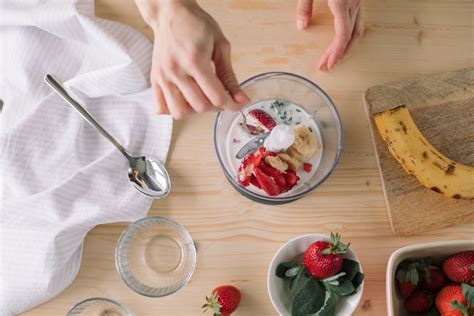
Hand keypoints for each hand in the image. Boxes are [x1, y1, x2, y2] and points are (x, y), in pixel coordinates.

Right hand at [136, 0, 248, 118]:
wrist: (170, 13)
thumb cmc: (195, 24)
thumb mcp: (220, 45)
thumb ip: (229, 75)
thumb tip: (240, 97)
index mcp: (194, 60)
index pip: (216, 96)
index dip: (232, 104)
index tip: (238, 103)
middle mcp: (175, 70)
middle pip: (200, 106)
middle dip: (216, 106)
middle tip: (220, 96)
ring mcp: (162, 76)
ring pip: (179, 112)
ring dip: (194, 110)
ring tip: (201, 98)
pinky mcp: (154, 79)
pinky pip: (161, 107)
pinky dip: (174, 109)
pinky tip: (184, 99)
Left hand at [296, 0, 362, 70]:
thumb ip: (304, 6)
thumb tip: (302, 26)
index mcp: (341, 2)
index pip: (343, 34)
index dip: (337, 52)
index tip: (329, 64)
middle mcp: (353, 3)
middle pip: (349, 35)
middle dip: (338, 53)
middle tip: (326, 64)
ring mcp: (358, 1)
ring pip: (357, 29)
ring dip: (347, 46)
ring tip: (336, 56)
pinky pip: (357, 20)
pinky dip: (351, 34)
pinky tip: (343, 40)